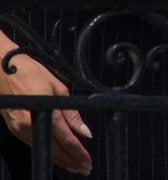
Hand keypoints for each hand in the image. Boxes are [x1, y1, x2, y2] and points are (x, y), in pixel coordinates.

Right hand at [0, 53, 91, 174]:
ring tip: (74, 166)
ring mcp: (20, 130)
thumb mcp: (57, 87)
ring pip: (45, 150)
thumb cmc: (30, 72)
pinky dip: (48, 152)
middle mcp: (30, 126)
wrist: (3, 70)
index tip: (87, 161)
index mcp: (44, 113)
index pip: (66, 140)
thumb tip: (83, 130)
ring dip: (60, 160)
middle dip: (71, 161)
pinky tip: (56, 155)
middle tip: (84, 168)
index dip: (79, 153)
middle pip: (55, 150)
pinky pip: (35, 144)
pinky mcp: (16, 130)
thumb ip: (71, 112)